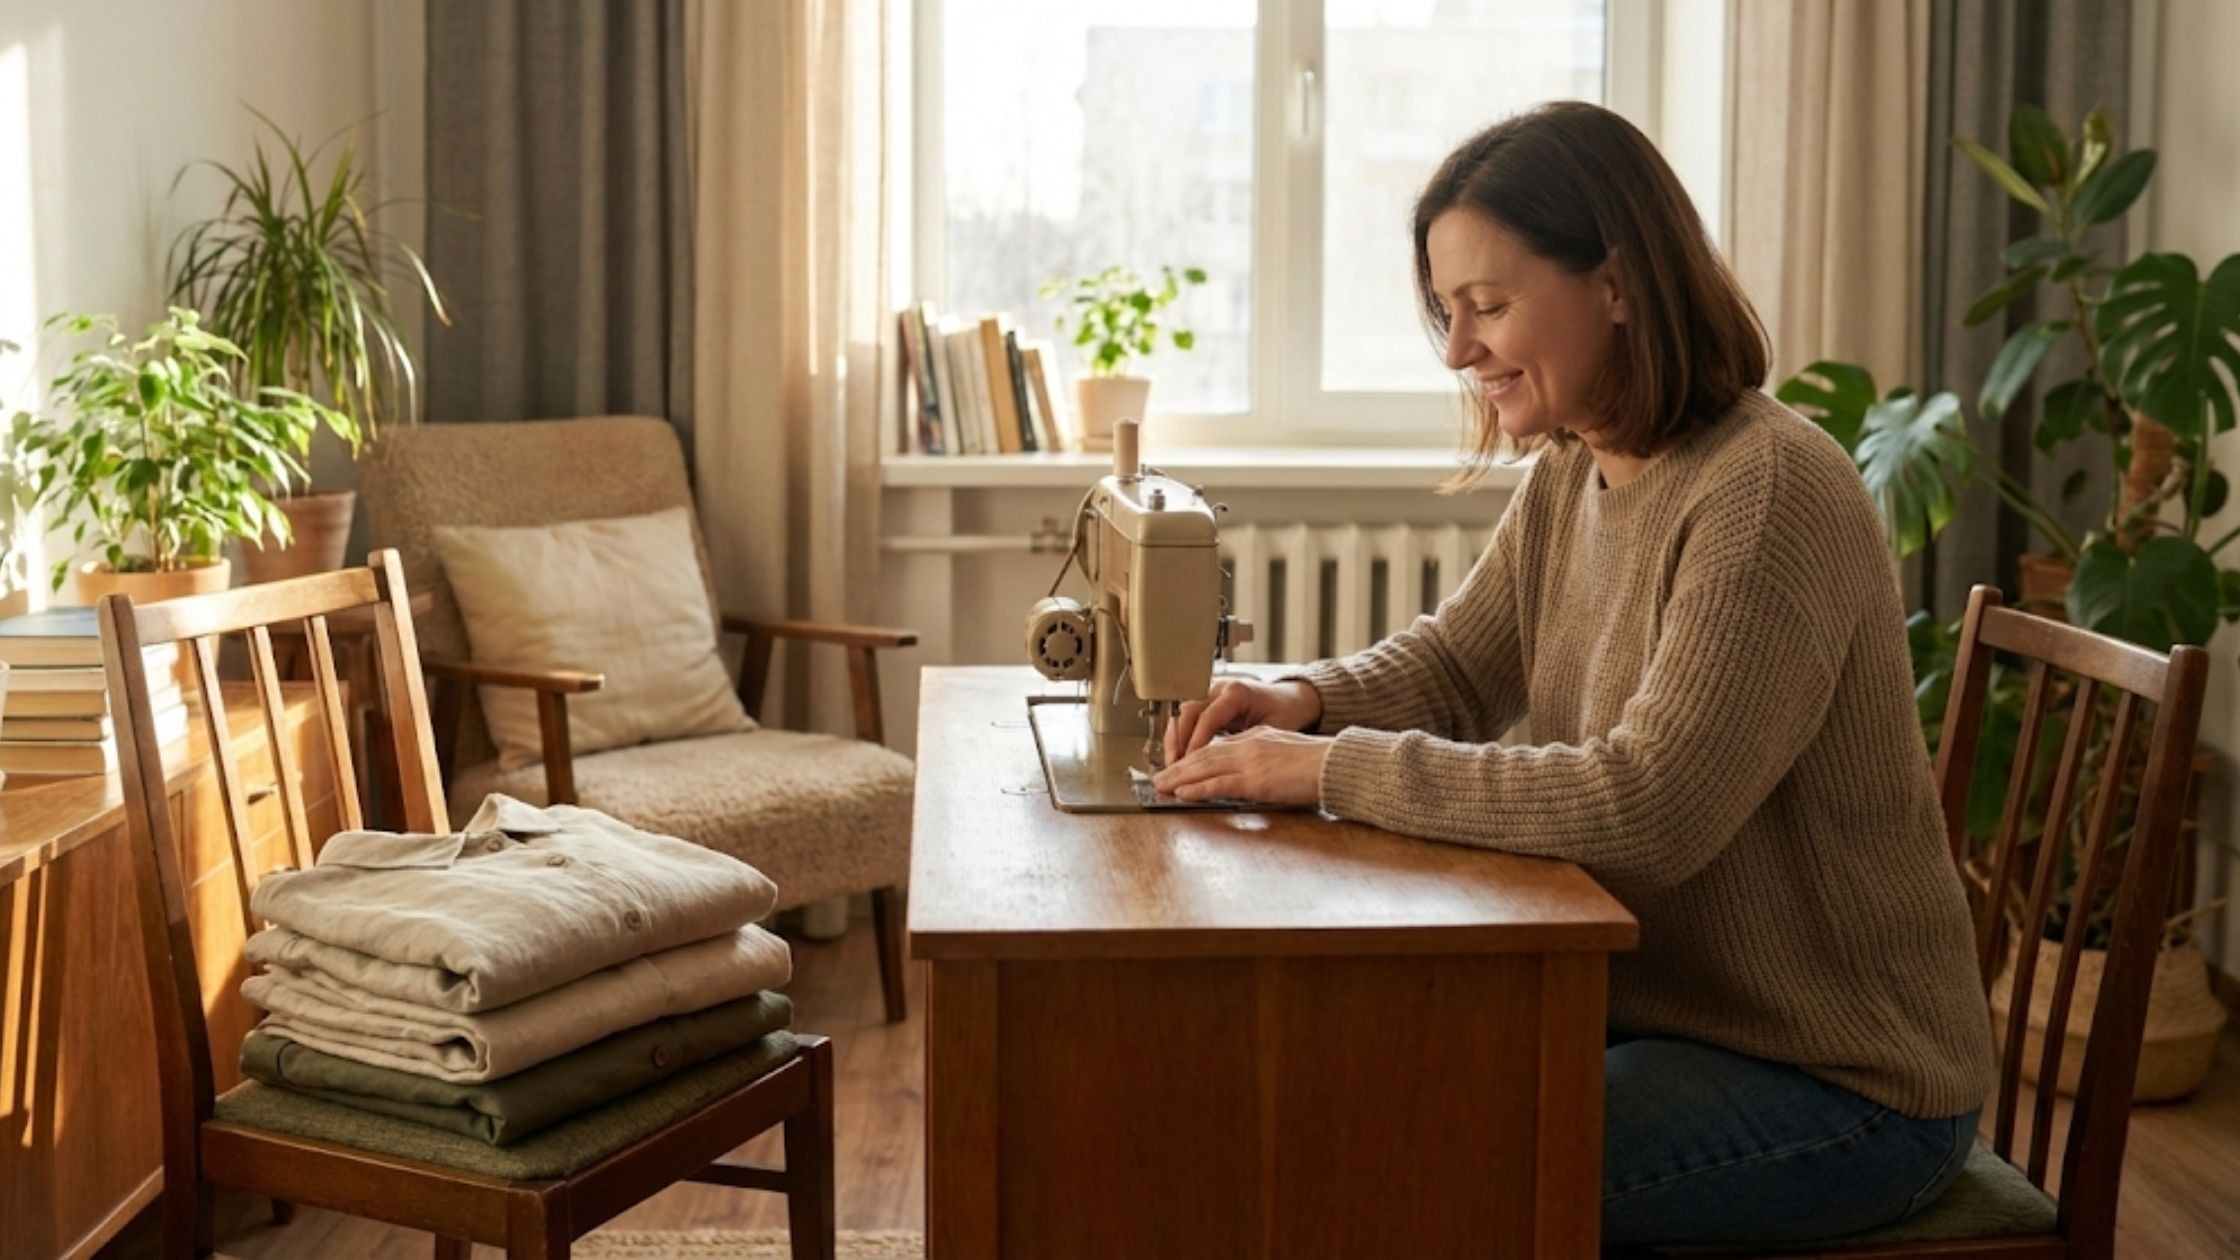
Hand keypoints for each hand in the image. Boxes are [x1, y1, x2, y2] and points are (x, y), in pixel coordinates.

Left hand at [1150, 726, 1331, 805]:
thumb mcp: (1286, 751)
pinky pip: (1218, 784)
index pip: (1217, 746)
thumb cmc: (1320, 763)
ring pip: (1205, 768)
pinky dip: (1197, 789)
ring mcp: (1250, 762)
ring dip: (1179, 778)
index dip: (1193, 757)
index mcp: (1256, 737)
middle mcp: (1248, 745)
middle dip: (1178, 767)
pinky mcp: (1255, 781)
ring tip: (1161, 786)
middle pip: (1204, 755)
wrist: (1337, 764)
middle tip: (1159, 777)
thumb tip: (1252, 771)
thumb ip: (1265, 756)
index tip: (1178, 767)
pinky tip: (1182, 794)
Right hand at [1163, 677, 1322, 765]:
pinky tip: (1180, 755)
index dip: (1195, 742)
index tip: (1189, 764)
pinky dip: (1182, 736)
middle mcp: (1220, 688)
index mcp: (1236, 693)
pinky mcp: (1209, 702)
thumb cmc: (1285, 713)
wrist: (1291, 699)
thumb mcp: (1269, 730)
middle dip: (1178, 740)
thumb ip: (1245, 745)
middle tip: (1174, 766)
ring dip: (1176, 738)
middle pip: (1187, 712)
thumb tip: (1221, 766)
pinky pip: (1189, 718)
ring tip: (1174, 763)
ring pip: (1183, 713)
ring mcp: (1212, 693)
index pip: (1207, 718)